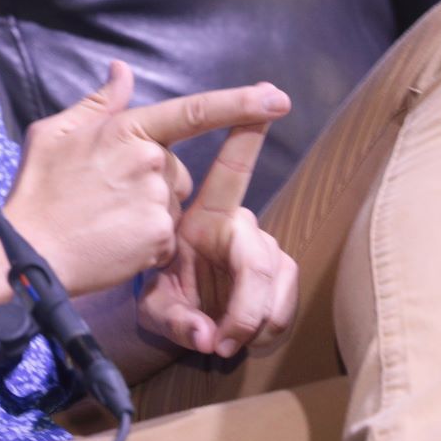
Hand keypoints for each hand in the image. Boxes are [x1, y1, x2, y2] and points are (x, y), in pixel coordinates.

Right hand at [4, 61, 290, 295]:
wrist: (28, 251)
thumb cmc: (38, 191)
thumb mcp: (56, 133)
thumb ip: (98, 102)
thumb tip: (123, 70)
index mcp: (127, 128)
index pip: (194, 111)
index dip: (240, 103)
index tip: (276, 97)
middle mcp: (149, 160)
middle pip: (175, 170)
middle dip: (153, 182)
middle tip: (105, 197)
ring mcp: (156, 200)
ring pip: (171, 204)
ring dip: (148, 213)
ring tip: (105, 221)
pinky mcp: (159, 237)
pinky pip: (166, 238)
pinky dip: (147, 244)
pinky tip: (114, 243)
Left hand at [138, 120, 298, 358]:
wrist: (179, 316)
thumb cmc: (163, 295)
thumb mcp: (153, 305)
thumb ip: (173, 319)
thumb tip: (205, 338)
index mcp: (207, 216)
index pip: (230, 169)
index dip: (247, 133)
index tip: (270, 97)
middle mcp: (239, 225)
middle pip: (257, 253)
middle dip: (246, 302)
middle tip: (225, 338)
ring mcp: (262, 248)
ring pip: (277, 275)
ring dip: (255, 317)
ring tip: (226, 342)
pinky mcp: (279, 273)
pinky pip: (287, 296)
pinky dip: (268, 324)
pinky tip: (245, 339)